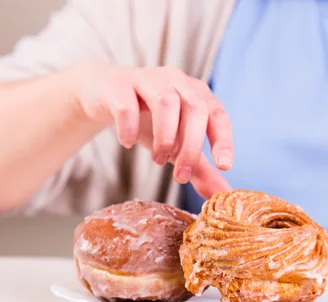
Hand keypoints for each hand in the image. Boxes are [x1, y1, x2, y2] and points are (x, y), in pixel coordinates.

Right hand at [77, 63, 233, 198]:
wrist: (103, 93)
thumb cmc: (147, 119)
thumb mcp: (176, 143)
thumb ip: (199, 168)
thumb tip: (223, 195)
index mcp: (195, 92)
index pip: (217, 113)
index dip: (223, 139)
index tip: (224, 166)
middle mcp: (176, 80)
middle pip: (194, 108)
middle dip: (191, 147)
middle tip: (181, 176)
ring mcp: (147, 79)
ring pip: (166, 103)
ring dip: (165, 138)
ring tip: (158, 159)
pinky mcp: (119, 85)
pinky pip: (128, 106)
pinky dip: (130, 129)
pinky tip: (128, 143)